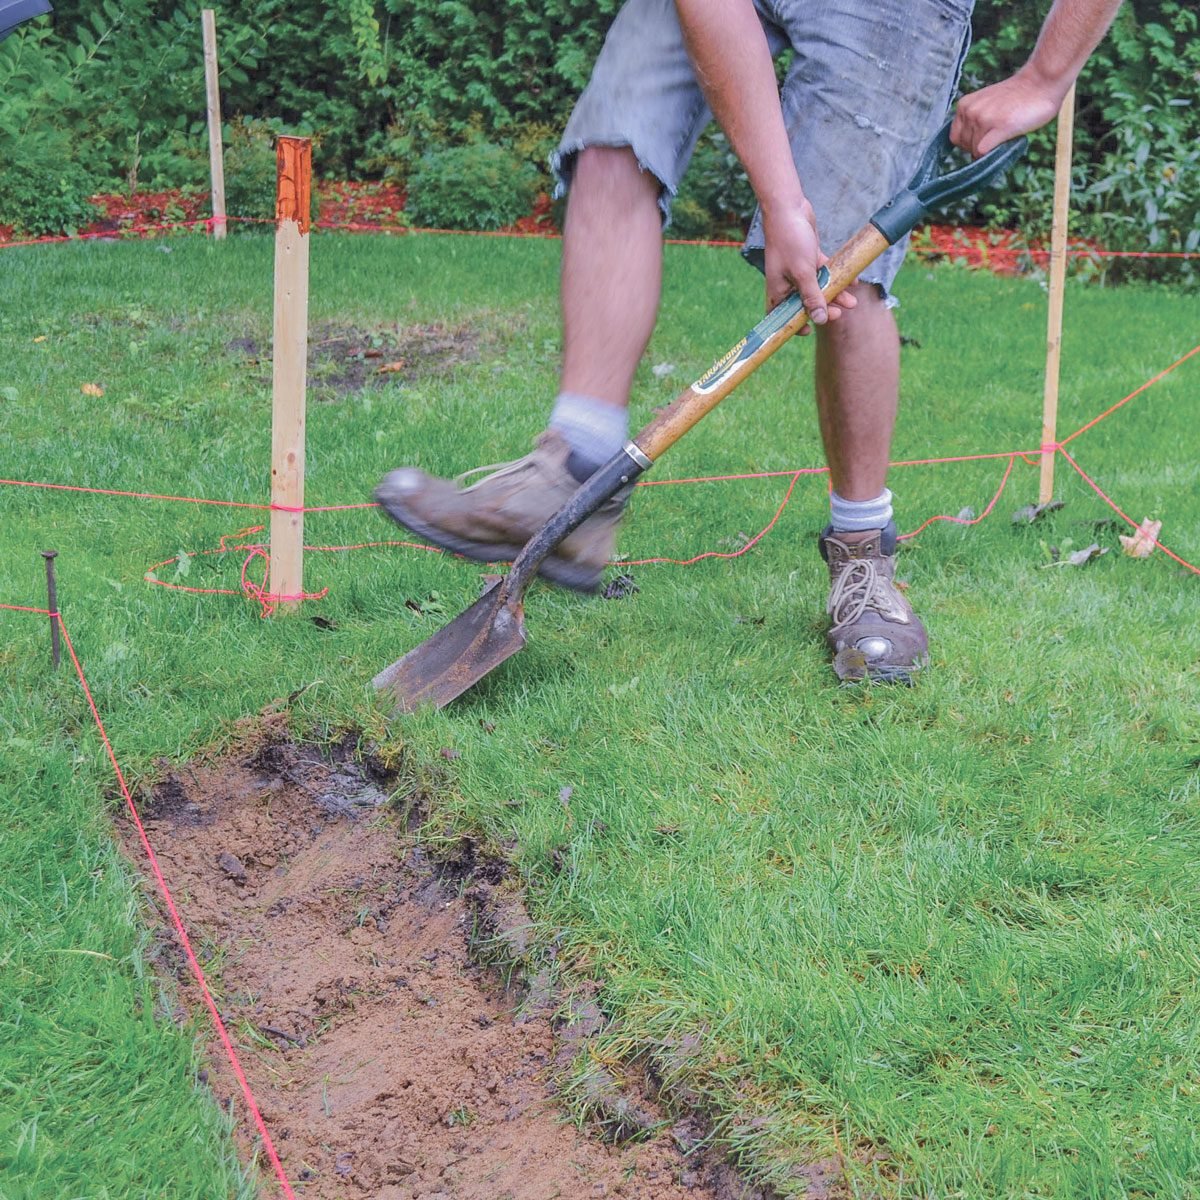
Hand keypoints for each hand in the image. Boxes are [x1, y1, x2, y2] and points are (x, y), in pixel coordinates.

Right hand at [760, 194, 854, 331]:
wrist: (788, 208)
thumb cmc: (790, 241)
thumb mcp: (802, 273)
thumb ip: (812, 297)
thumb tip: (820, 319)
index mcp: (778, 291)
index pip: (781, 317)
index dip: (793, 326)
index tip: (809, 329)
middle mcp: (786, 283)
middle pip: (805, 304)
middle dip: (823, 310)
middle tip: (838, 314)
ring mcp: (798, 271)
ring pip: (818, 288)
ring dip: (835, 295)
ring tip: (852, 302)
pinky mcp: (808, 258)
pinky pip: (824, 272)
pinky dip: (836, 276)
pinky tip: (852, 281)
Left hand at [952, 70, 1065, 156]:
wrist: (1041, 81)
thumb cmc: (1016, 96)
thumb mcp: (986, 105)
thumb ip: (975, 121)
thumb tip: (970, 149)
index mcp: (964, 105)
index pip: (955, 138)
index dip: (969, 144)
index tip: (984, 138)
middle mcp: (970, 111)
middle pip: (965, 147)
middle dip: (979, 147)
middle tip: (998, 136)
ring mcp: (984, 118)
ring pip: (975, 151)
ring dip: (990, 149)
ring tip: (1006, 133)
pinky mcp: (1000, 126)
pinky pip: (983, 152)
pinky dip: (991, 155)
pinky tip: (1005, 143)